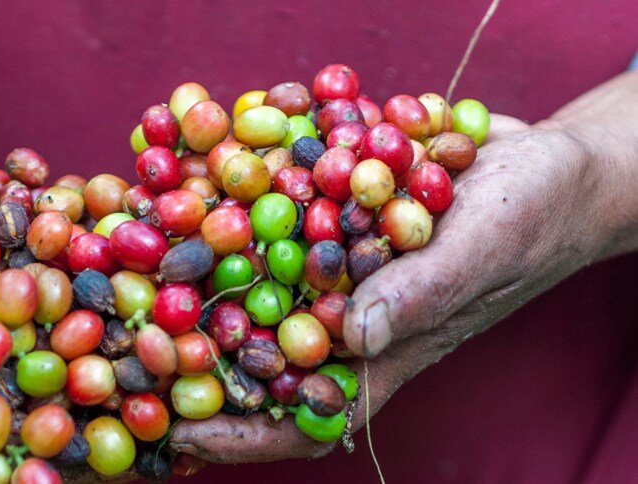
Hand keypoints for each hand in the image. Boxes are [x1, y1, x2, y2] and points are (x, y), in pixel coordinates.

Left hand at [168, 114, 622, 463]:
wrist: (546, 163)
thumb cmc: (532, 218)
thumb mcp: (485, 250)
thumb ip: (423, 292)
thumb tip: (358, 333)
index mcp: (385, 347)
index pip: (307, 411)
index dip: (245, 432)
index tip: (180, 437)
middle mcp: (347, 311)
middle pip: (260, 351)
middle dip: (197, 359)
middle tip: (127, 359)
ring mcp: (335, 264)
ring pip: (256, 286)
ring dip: (200, 284)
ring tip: (134, 276)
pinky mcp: (333, 214)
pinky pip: (276, 222)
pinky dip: (237, 211)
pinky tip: (192, 192)